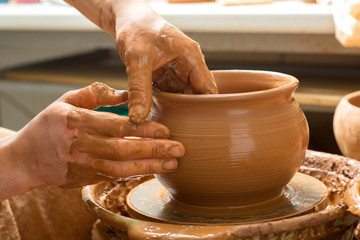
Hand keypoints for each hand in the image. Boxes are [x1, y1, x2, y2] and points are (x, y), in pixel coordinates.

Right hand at [1, 83, 183, 198]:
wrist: (26, 158)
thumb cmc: (49, 125)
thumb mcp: (67, 100)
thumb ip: (96, 93)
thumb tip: (124, 92)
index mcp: (79, 122)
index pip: (118, 126)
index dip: (143, 128)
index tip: (166, 129)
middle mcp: (83, 145)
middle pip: (124, 149)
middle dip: (154, 150)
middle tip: (179, 149)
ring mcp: (85, 165)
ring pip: (122, 168)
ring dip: (150, 166)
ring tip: (172, 163)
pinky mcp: (87, 178)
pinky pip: (115, 177)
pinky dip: (135, 174)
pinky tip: (153, 169)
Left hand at [115, 6, 217, 122]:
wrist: (128, 19)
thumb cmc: (138, 29)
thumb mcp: (137, 59)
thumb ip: (139, 89)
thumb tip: (138, 117)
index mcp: (191, 58)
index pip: (208, 88)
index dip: (206, 108)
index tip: (200, 127)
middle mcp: (188, 66)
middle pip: (197, 96)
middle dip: (191, 113)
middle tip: (181, 131)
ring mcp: (178, 73)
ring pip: (183, 98)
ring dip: (177, 110)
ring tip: (170, 126)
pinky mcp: (166, 77)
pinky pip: (170, 95)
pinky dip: (165, 105)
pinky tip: (159, 116)